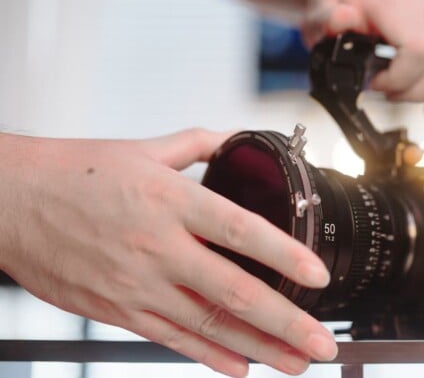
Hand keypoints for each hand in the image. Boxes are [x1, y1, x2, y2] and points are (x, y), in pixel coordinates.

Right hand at [0, 129, 336, 376]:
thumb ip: (198, 144)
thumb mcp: (143, 148)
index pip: (242, 231)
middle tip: (322, 343)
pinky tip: (240, 367)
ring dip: (259, 348)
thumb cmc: (75, 173)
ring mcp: (138, 284)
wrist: (10, 202)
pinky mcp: (118, 309)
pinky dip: (209, 357)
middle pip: (235, 291)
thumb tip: (236, 138)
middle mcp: (159, 246)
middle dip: (287, 322)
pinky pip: (172, 340)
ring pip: (209, 326)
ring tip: (295, 363)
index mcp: (171, 200)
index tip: (319, 277)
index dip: (287, 256)